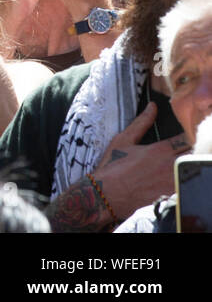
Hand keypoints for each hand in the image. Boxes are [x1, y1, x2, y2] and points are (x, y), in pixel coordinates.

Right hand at [93, 104, 188, 218]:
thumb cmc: (113, 165)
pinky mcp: (171, 195)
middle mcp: (169, 165)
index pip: (188, 139)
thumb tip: (152, 106)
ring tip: (182, 161)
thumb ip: (141, 122)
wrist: (107, 193)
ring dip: (190, 163)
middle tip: (188, 147)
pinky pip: (186, 184)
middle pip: (194, 154)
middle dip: (194, 149)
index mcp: (159, 150)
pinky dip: (186, 178)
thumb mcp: (123, 139)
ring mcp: (172, 181)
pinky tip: (178, 175)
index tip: (189, 133)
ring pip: (192, 168)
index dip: (192, 135)